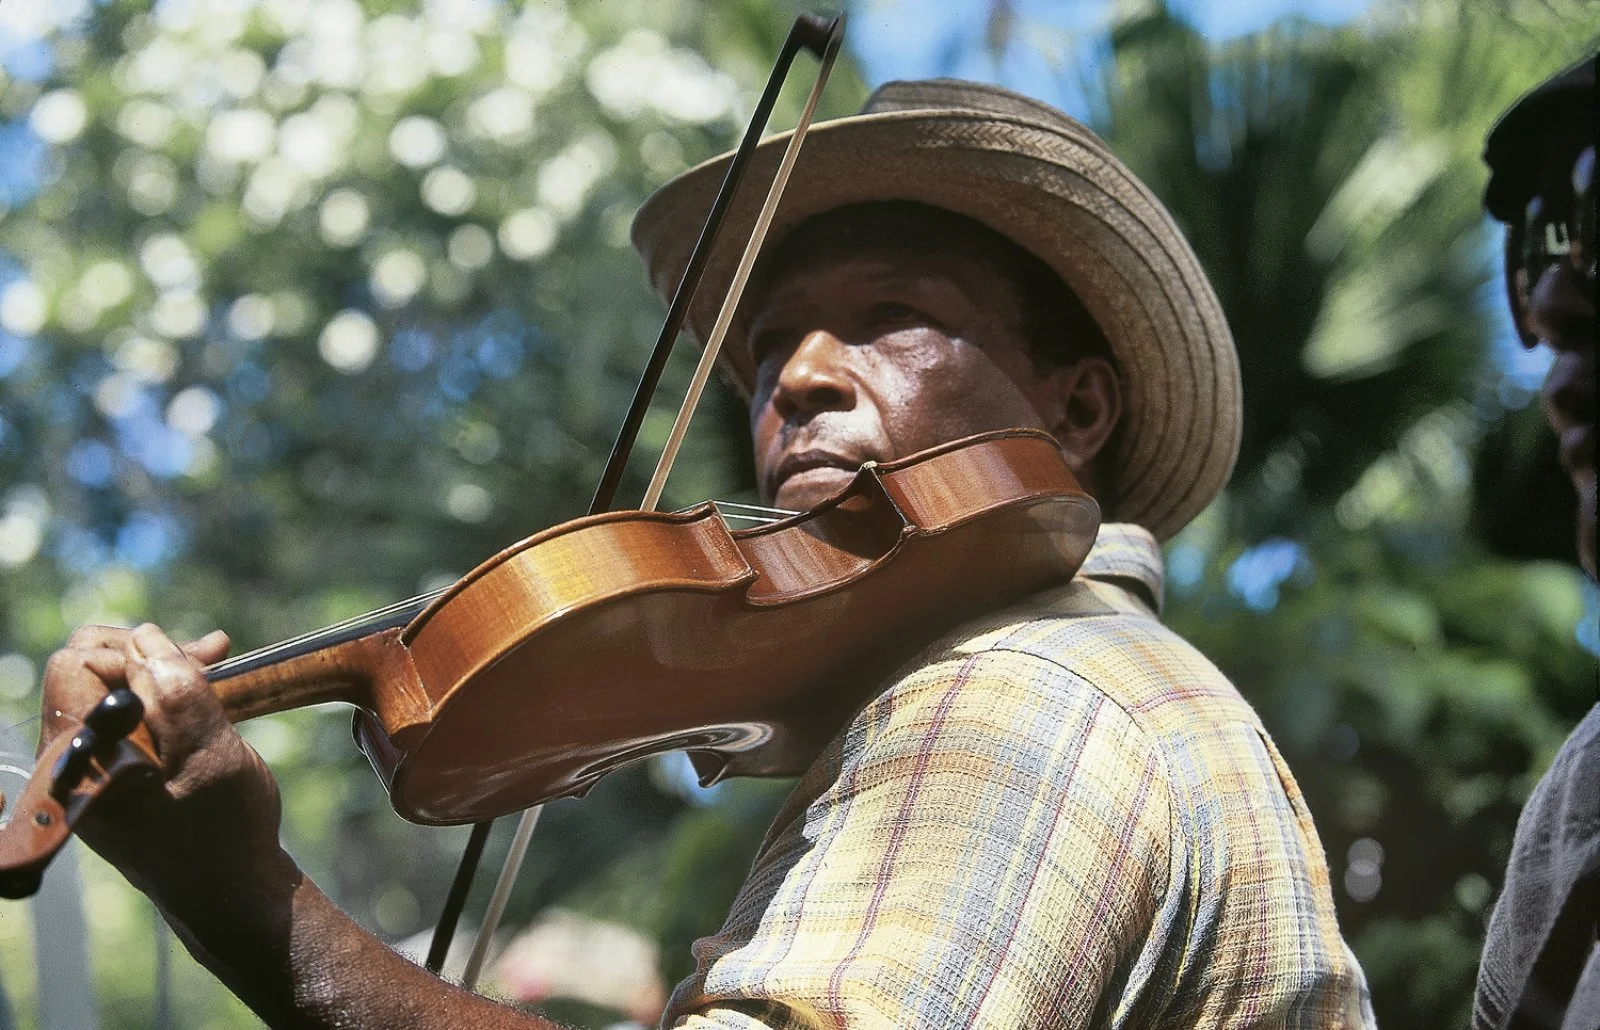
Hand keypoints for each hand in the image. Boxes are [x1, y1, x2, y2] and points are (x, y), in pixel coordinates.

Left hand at [39, 623, 296, 920]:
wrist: (229, 888)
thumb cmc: (226, 829)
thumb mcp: (212, 755)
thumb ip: (178, 693)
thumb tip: (148, 638)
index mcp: (82, 764)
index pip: (77, 667)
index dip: (136, 652)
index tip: (194, 665)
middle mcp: (68, 764)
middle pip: (82, 669)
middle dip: (146, 653)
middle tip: (209, 657)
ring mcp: (85, 768)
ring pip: (102, 686)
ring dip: (157, 669)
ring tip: (214, 662)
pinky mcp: (106, 771)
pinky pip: (117, 712)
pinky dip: (158, 694)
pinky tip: (203, 688)